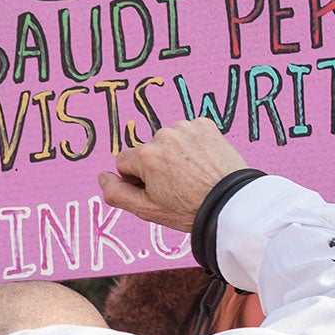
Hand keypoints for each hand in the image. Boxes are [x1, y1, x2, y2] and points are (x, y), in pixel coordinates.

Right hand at [97, 118, 245, 231]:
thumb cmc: (190, 210)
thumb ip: (117, 194)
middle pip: (148, 150)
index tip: (158, 191)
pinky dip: (193, 146)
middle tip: (179, 186)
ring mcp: (185, 127)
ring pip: (168, 141)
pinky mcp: (205, 124)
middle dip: (157, 166)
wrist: (232, 203)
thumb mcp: (147, 210)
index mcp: (145, 155)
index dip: (138, 180)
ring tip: (194, 175)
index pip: (124, 162)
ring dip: (175, 154)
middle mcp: (163, 135)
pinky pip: (189, 133)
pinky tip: (204, 163)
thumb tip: (102, 177)